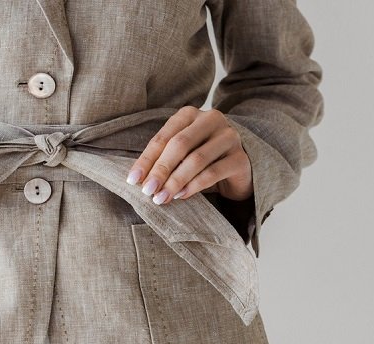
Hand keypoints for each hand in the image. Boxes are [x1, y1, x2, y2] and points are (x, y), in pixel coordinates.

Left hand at [125, 106, 252, 203]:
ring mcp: (229, 137)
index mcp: (189, 115)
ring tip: (161, 197)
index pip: (163, 137)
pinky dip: (194, 186)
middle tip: (147, 191)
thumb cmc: (200, 160)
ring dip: (175, 181)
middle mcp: (211, 120)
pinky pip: (213, 172)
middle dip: (160, 169)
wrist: (236, 171)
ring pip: (196, 159)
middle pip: (180, 145)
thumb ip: (161, 160)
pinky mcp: (241, 158)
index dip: (146, 159)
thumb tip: (137, 179)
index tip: (132, 180)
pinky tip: (181, 195)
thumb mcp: (178, 156)